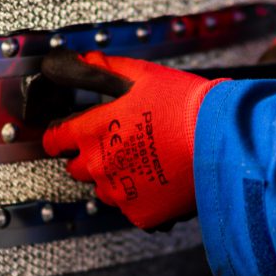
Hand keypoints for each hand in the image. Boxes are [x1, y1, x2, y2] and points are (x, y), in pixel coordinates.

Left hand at [41, 50, 226, 229]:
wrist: (221, 140)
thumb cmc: (183, 105)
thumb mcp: (139, 75)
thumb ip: (99, 68)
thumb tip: (69, 60)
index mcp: (92, 132)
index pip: (55, 140)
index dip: (62, 134)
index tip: (70, 133)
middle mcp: (99, 166)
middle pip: (76, 168)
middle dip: (91, 156)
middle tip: (120, 144)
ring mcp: (120, 193)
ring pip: (103, 190)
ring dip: (115, 178)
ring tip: (144, 161)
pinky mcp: (141, 214)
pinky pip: (131, 208)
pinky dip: (141, 197)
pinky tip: (160, 180)